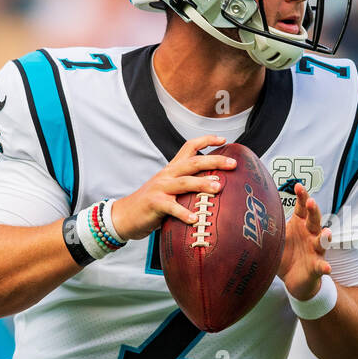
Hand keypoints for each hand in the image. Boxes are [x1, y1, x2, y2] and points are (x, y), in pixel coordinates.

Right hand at [110, 135, 237, 239]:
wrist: (125, 216)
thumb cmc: (153, 205)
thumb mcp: (170, 190)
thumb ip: (187, 186)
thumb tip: (215, 187)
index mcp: (172, 169)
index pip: (189, 147)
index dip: (206, 141)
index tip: (223, 139)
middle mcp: (167, 175)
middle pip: (193, 163)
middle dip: (214, 162)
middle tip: (233, 164)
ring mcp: (160, 188)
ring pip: (184, 182)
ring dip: (202, 184)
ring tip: (219, 188)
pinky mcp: (154, 204)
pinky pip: (171, 207)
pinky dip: (184, 213)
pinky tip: (195, 219)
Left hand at [277, 183, 330, 300]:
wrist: (293, 280)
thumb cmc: (286, 254)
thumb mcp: (276, 238)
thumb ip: (268, 227)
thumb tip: (246, 213)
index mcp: (300, 224)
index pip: (303, 208)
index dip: (302, 196)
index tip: (298, 185)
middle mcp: (310, 235)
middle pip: (314, 220)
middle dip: (313, 210)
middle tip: (311, 201)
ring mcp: (315, 250)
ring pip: (322, 241)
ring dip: (325, 236)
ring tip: (326, 233)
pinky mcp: (316, 267)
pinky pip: (321, 266)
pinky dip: (324, 267)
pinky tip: (327, 268)